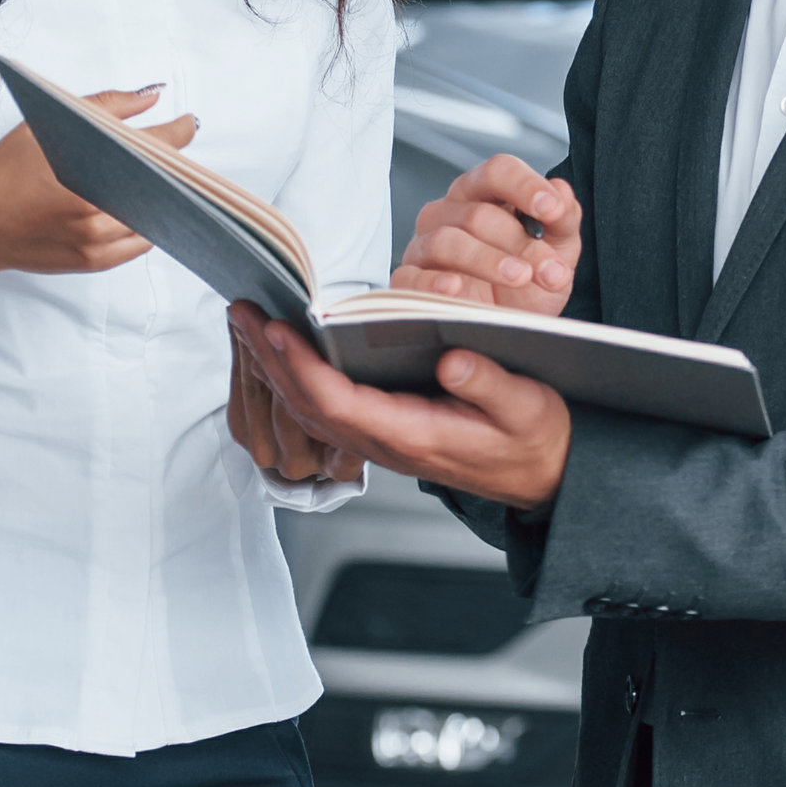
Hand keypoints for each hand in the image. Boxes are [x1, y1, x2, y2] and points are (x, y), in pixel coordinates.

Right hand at [0, 87, 194, 308]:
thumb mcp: (47, 125)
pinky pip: (139, 243)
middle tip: (172, 151)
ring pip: (154, 216)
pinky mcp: (94, 262)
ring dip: (163, 197)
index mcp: (85, 171)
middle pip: (160, 185)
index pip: (152, 148)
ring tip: (157, 178)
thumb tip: (150, 97)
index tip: (188, 124)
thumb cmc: (2, 174)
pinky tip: (140, 206)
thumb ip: (105, 106)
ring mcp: (96, 241)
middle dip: (171, 166)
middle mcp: (94, 211)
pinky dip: (146, 223)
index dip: (177, 133)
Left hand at [229, 304, 570, 514]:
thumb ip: (489, 385)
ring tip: (247, 320)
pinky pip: (325, 407)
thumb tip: (451, 362)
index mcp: (415, 437)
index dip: (304, 368)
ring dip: (274, 365)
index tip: (277, 330)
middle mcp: (387, 444)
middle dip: (270, 359)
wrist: (546, 475)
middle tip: (240, 311)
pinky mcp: (382, 430)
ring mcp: (380, 441)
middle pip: (310, 405)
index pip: (342, 404)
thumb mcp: (528, 407)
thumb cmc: (535, 439)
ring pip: (310, 408)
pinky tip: (282, 346)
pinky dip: (296, 374)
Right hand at [393, 154, 580, 312]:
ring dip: (487, 261)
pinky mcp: (409, 280)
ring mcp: (425, 246)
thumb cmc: (527, 286)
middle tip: (550, 269)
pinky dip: (432, 282)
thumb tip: (562, 193)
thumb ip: (563, 221)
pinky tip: (456, 289)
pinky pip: (410, 276)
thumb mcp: (557, 252)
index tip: (551, 209)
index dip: (524, 186)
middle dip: (520, 243)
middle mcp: (449, 213)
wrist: (508, 328)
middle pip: (477, 214)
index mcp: (484, 194)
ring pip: (446, 241)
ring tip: (519, 278)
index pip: (498, 171)